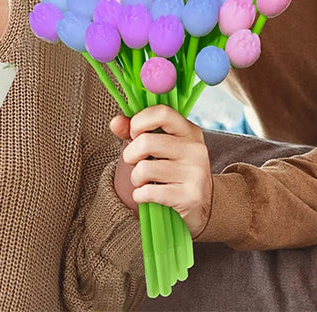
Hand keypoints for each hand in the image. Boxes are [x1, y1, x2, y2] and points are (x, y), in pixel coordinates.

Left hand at [111, 105, 212, 236]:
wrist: (201, 205)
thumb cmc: (172, 168)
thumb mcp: (157, 145)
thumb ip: (134, 131)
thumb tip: (115, 122)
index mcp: (189, 130)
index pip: (162, 112)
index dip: (139, 121)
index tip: (134, 133)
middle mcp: (195, 149)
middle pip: (146, 142)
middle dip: (130, 155)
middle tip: (135, 162)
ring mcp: (195, 173)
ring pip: (144, 169)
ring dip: (135, 178)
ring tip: (144, 181)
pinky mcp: (190, 197)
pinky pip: (149, 192)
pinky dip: (140, 195)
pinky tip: (147, 195)